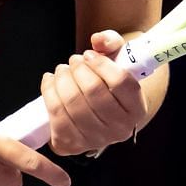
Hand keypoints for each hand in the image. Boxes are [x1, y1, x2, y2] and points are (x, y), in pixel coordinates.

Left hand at [40, 30, 147, 155]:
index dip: (101, 63)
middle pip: (93, 92)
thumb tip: (98, 40)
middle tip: (74, 61)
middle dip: (77, 69)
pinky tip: (50, 81)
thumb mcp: (118, 57)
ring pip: (72, 102)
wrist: (99, 109)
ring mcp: (95, 140)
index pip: (121, 82)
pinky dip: (48, 92)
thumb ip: (111, 41)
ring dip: (61, 78)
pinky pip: (55, 115)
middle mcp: (120, 129)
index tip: (89, 54)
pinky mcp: (71, 145)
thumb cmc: (109, 80)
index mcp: (137, 109)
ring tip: (62, 70)